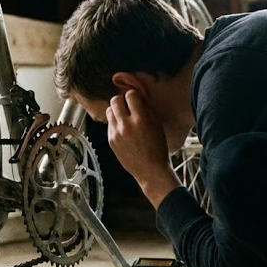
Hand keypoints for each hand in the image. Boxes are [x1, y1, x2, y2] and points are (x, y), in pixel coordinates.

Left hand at [106, 89, 181, 207]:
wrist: (151, 170)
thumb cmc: (158, 147)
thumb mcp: (157, 124)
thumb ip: (146, 109)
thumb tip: (136, 97)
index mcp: (141, 119)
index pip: (130, 95)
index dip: (134, 95)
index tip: (136, 100)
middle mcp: (126, 125)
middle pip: (115, 100)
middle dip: (122, 100)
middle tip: (128, 106)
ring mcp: (116, 133)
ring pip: (109, 110)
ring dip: (116, 110)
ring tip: (125, 116)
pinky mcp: (111, 140)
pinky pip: (109, 123)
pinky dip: (115, 122)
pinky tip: (124, 128)